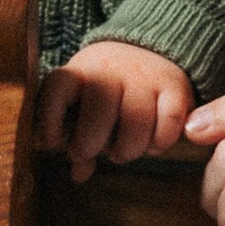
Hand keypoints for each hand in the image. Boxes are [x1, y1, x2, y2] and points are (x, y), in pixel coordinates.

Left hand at [37, 41, 191, 182]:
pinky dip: (160, 143)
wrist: (146, 50)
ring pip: (137, 123)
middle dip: (90, 144)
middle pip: (99, 113)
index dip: (50, 118)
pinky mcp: (175, 86)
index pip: (58, 88)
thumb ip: (77, 138)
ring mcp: (144, 77)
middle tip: (92, 151)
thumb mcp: (83, 104)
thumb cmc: (106, 90)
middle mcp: (111, 70)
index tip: (52, 142)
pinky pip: (169, 123)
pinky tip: (151, 144)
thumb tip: (79, 175)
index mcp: (80, 71)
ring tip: (122, 152)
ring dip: (127, 150)